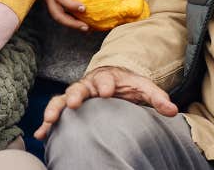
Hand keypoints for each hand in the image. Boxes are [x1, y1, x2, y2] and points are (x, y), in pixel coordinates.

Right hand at [35, 66, 176, 139]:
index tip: (107, 92)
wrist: (113, 81)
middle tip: (74, 103)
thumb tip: (173, 110)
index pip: (105, 79)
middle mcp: (88, 85)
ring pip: (63, 100)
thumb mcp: (144, 88)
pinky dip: (47, 124)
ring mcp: (77, 96)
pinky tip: (40, 135)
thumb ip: (157, 97)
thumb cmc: (128, 85)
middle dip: (76, 95)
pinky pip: (57, 114)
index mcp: (106, 78)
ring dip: (56, 109)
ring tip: (50, 120)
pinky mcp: (71, 108)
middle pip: (79, 87)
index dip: (105, 85)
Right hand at [44, 0, 99, 31]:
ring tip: (87, 28)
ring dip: (71, 24)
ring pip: (57, 16)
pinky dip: (70, 20)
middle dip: (71, 22)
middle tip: (86, 27)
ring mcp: (49, 0)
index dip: (70, 4)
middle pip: (56, 13)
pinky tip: (82, 23)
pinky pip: (60, 14)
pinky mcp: (52, 3)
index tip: (84, 8)